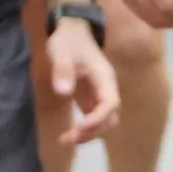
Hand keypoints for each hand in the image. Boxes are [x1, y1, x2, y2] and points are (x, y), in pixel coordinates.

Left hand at [42, 12, 118, 146]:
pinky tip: (69, 136)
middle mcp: (107, 90)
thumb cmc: (69, 40)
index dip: (98, 118)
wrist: (73, 31)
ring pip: (105, 123)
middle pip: (111, 118)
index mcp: (105, 78)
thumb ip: (62, 70)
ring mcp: (100, 96)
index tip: (80, 126)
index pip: (110, 103)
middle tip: (69, 138)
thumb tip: (63, 92)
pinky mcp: (92, 100)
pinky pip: (95, 120)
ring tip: (66, 140)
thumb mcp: (61, 51)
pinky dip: (85, 131)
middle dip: (93, 131)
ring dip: (89, 135)